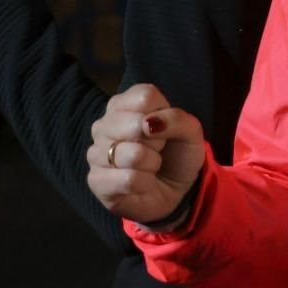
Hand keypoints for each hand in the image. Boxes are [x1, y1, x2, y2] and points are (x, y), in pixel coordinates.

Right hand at [87, 83, 206, 225]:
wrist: (174, 191)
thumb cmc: (178, 155)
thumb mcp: (191, 132)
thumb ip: (177, 119)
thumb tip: (149, 123)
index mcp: (124, 104)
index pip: (145, 97)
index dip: (164, 116)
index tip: (165, 129)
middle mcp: (104, 124)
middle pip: (136, 124)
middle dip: (158, 142)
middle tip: (157, 150)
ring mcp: (96, 152)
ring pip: (132, 155)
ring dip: (152, 164)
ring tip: (150, 167)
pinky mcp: (95, 180)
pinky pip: (127, 179)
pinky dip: (144, 184)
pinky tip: (142, 184)